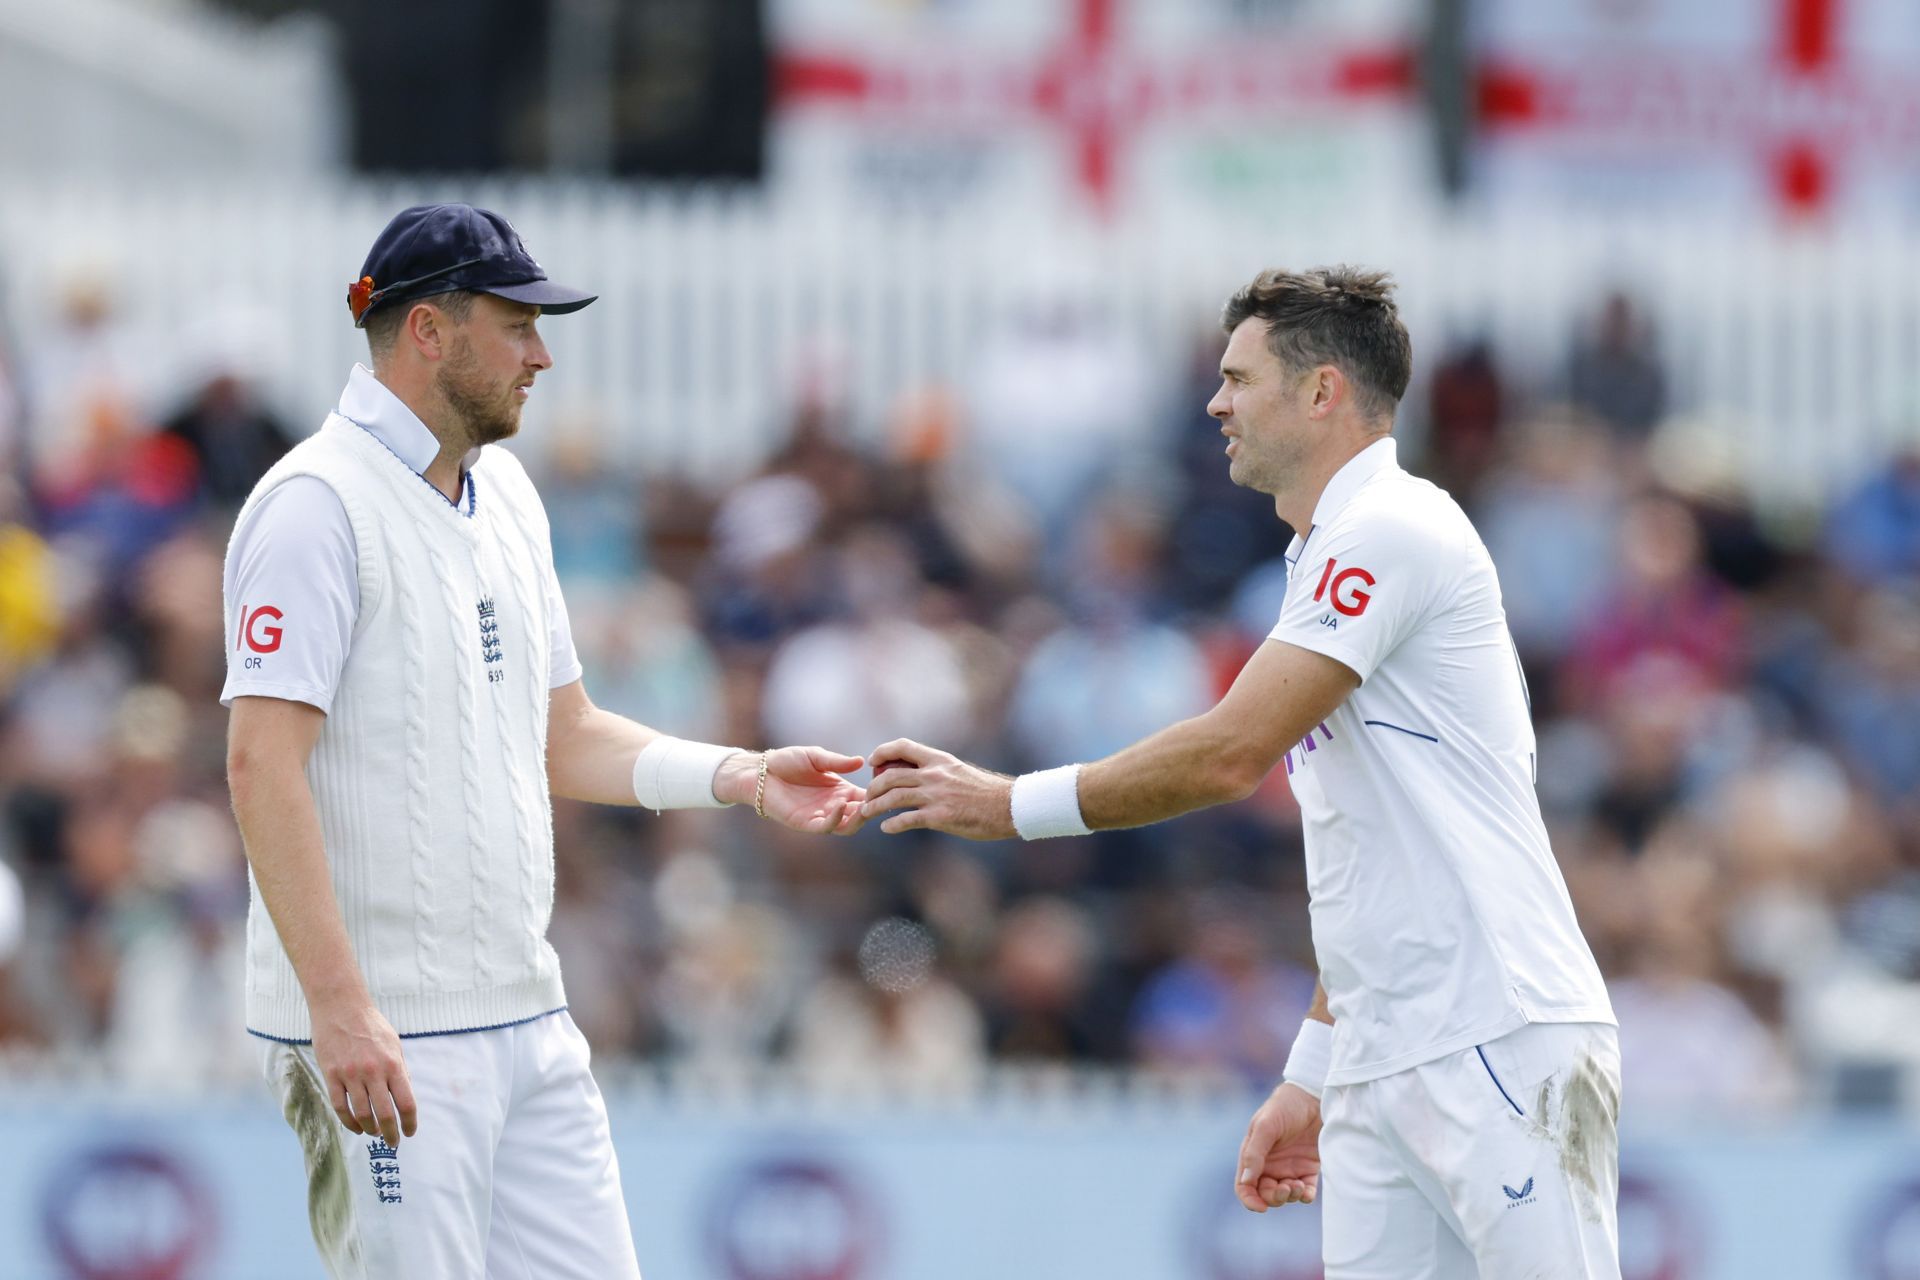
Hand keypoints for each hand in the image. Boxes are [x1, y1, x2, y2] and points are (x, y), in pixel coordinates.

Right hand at [310, 996, 416, 1148]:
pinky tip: (356, 1127)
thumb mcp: (394, 1045)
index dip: (409, 1123)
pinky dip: (349, 1122)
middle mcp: (373, 1072)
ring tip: (375, 1133)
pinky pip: (340, 1107)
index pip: (406, 1103)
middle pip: (385, 1114)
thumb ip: (400, 1071)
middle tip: (393, 1143)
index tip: (410, 1132)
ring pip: (362, 1114)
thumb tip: (404, 1097)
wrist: (341, 1007)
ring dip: (370, 1129)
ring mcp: (351, 1075)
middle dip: (391, 1134)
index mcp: (393, 1064)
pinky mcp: (331, 1075)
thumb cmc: (371, 1026)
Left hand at [719, 746, 868, 833]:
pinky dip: (836, 819)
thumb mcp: (816, 757)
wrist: (760, 772)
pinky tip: (841, 805)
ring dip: (859, 818)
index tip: (889, 785)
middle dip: (873, 808)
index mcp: (840, 790)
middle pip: (861, 814)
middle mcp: (833, 805)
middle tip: (883, 799)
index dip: (877, 793)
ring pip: (847, 825)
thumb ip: (838, 762)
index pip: (865, 797)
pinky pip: (825, 827)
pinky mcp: (805, 823)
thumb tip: (862, 761)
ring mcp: (820, 816)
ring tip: (866, 806)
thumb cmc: (786, 761)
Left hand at [859, 738, 1014, 839]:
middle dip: (873, 786)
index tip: (872, 762)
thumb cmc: (986, 792)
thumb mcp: (960, 771)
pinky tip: (887, 828)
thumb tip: (918, 776)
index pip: (903, 746)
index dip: (882, 751)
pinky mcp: (940, 816)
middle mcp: (935, 774)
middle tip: (866, 795)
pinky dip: (892, 824)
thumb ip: (938, 772)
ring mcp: (936, 795)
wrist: (1009, 806)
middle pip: (891, 775)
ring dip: (875, 806)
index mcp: (940, 760)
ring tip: (867, 813)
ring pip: (893, 797)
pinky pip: (907, 819)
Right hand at [1236, 1081, 1320, 1211]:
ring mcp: (1289, 1167)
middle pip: (1265, 1194)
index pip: (1245, 1185)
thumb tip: (1247, 1181)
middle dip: (1274, 1198)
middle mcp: (1270, 1164)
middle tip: (1286, 1187)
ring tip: (1298, 1185)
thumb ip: (1255, 1152)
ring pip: (1285, 1195)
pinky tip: (1307, 1190)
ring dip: (1290, 1196)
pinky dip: (1305, 1196)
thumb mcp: (1266, 1126)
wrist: (1316, 1096)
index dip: (1249, 1199)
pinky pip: (1305, 1191)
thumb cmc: (1286, 1106)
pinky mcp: (1308, 1168)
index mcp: (1254, 1154)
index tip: (1260, 1207)